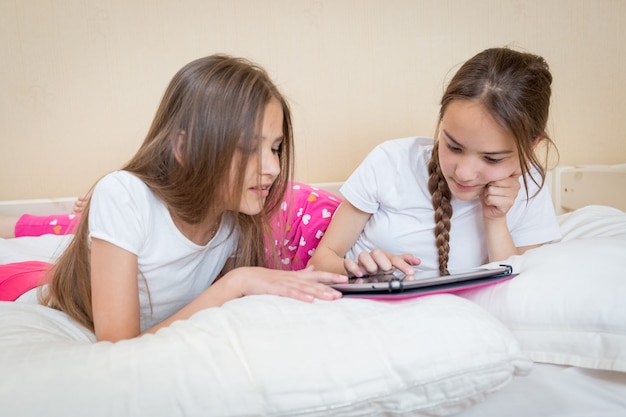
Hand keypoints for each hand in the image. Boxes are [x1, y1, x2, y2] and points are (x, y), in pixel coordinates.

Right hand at [226, 265, 347, 302]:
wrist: (245, 278)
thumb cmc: (266, 279)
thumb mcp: (286, 276)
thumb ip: (301, 273)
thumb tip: (313, 269)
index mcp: (296, 276)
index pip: (318, 275)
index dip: (332, 276)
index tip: (346, 278)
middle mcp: (293, 278)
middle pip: (315, 282)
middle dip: (330, 286)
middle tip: (344, 291)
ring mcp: (285, 283)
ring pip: (306, 288)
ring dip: (320, 292)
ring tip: (333, 297)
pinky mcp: (276, 289)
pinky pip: (291, 293)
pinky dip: (301, 296)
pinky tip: (311, 300)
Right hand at [343, 249, 420, 277]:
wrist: (358, 271)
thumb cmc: (378, 268)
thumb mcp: (391, 266)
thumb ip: (404, 263)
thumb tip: (418, 261)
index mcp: (384, 257)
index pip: (395, 258)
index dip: (403, 264)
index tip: (411, 272)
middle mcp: (373, 257)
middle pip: (378, 253)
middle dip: (383, 261)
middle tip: (387, 269)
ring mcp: (361, 261)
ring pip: (363, 255)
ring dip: (369, 263)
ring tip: (373, 271)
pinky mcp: (350, 266)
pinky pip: (348, 263)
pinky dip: (353, 267)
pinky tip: (359, 274)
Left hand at [481, 173, 520, 220]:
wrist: (491, 210)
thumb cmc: (490, 193)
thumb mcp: (491, 180)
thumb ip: (494, 172)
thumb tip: (494, 161)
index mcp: (513, 177)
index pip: (498, 173)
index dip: (491, 179)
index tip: (494, 184)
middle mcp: (517, 184)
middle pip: (494, 181)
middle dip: (488, 187)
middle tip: (492, 192)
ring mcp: (514, 194)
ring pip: (491, 190)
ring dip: (487, 195)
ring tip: (492, 197)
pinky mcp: (509, 203)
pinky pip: (491, 198)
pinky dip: (488, 201)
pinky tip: (492, 203)